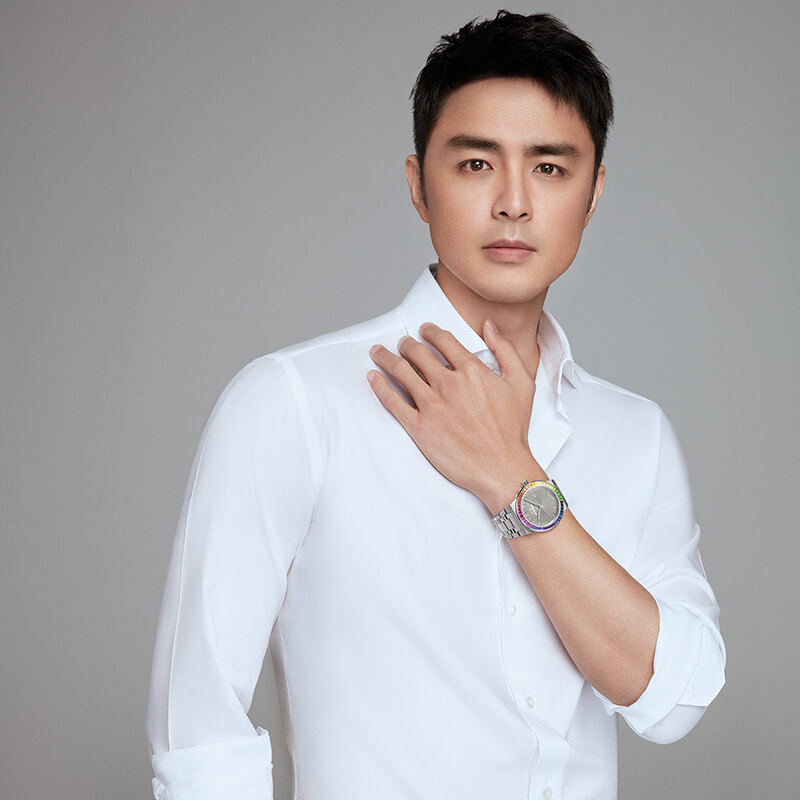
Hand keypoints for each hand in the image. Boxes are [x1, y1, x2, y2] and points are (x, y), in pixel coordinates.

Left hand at [367, 319, 541, 511]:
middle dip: (406, 343)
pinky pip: (391, 401)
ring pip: (400, 371)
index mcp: (471, 370)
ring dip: (386, 358)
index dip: (430, 331)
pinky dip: (379, 386)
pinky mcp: (419, 426)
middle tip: (401, 343)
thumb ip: (505, 349)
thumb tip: (490, 326)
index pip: (442, 340)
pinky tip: (373, 378)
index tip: (424, 330)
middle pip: (417, 352)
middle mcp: (448, 384)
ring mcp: (431, 405)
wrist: (502, 467)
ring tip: (379, 353)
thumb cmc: (512, 430)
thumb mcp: (521, 382)